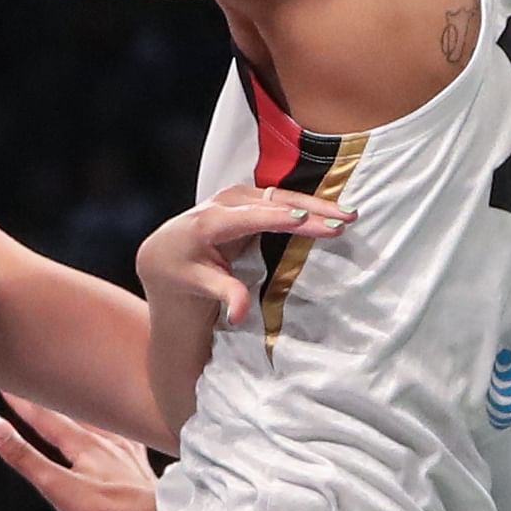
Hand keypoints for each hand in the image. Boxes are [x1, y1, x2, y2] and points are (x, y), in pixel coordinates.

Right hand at [0, 395, 165, 510]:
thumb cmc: (110, 510)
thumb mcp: (59, 487)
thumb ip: (25, 457)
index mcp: (80, 442)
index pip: (43, 415)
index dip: (21, 401)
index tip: (6, 382)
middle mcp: (103, 437)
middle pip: (69, 411)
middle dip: (47, 398)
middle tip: (34, 382)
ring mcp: (124, 446)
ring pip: (95, 417)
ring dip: (78, 406)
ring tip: (69, 393)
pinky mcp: (138, 459)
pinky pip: (121, 430)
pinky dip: (110, 422)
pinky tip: (114, 423)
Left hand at [137, 184, 354, 326]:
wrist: (163, 254)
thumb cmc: (179, 271)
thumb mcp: (195, 284)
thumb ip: (222, 293)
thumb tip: (239, 314)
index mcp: (211, 221)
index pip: (256, 218)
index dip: (288, 220)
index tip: (315, 223)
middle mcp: (226, 202)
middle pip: (276, 201)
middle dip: (313, 210)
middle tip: (346, 219)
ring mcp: (238, 197)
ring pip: (283, 197)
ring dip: (316, 206)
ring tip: (347, 216)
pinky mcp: (248, 200)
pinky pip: (281, 200)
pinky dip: (306, 206)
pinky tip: (330, 213)